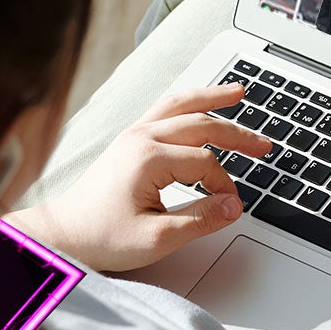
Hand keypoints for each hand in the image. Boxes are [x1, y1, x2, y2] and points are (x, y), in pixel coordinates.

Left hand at [8, 83, 268, 272]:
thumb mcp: (157, 238)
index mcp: (148, 158)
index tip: (230, 207)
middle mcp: (140, 138)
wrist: (64, 233)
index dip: (224, 185)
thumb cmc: (102, 236)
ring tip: (238, 91)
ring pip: (179, 106)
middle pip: (200, 125)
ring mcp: (132, 135)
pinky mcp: (128, 141)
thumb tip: (233, 206)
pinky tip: (200, 104)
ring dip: (211, 99)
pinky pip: (163, 110)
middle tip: (265, 144)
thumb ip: (200, 220)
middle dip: (237, 134)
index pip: (205, 163)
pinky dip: (187, 102)